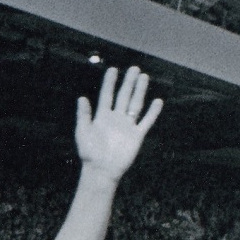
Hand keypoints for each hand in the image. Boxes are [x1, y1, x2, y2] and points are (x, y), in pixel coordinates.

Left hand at [75, 67, 162, 181]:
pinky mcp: (137, 136)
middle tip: (134, 68)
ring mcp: (127, 126)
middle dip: (129, 82)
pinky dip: (152, 112)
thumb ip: (84, 115)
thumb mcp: (83, 132)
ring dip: (140, 91)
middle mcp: (116, 118)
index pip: (107, 95)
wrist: (102, 170)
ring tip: (144, 77)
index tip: (113, 69)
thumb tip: (82, 97)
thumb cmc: (89, 153)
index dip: (110, 82)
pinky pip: (146, 122)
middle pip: (124, 96)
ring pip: (136, 104)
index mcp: (102, 116)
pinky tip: (157, 102)